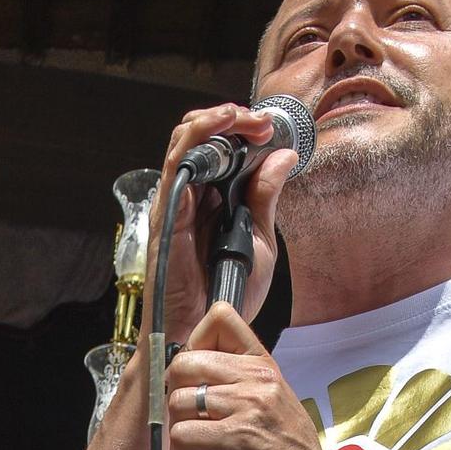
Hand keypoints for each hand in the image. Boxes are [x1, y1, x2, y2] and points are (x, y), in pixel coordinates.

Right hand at [143, 103, 298, 343]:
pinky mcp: (167, 214)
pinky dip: (198, 138)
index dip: (247, 130)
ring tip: (244, 117)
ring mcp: (177, 203)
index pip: (224, 149)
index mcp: (215, 201)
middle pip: (202, 137)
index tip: (273, 130)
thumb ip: (266, 199)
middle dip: (233, 119)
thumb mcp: (260, 241)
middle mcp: (194, 197)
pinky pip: (177, 166)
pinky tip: (221, 125)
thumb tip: (283, 156)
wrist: (204, 332)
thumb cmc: (228, 295)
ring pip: (185, 141)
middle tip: (262, 124)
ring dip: (216, 120)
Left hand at [165, 302, 345, 449]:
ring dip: (177, 432)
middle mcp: (259, 380)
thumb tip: (191, 380)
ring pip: (179, 401)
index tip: (196, 380)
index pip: (220, 317)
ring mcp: (251, 407)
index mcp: (265, 367)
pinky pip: (184, 434)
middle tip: (189, 422)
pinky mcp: (240, 439)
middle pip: (184, 362)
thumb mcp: (271, 410)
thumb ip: (239, 389)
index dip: (193, 346)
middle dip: (175, 396)